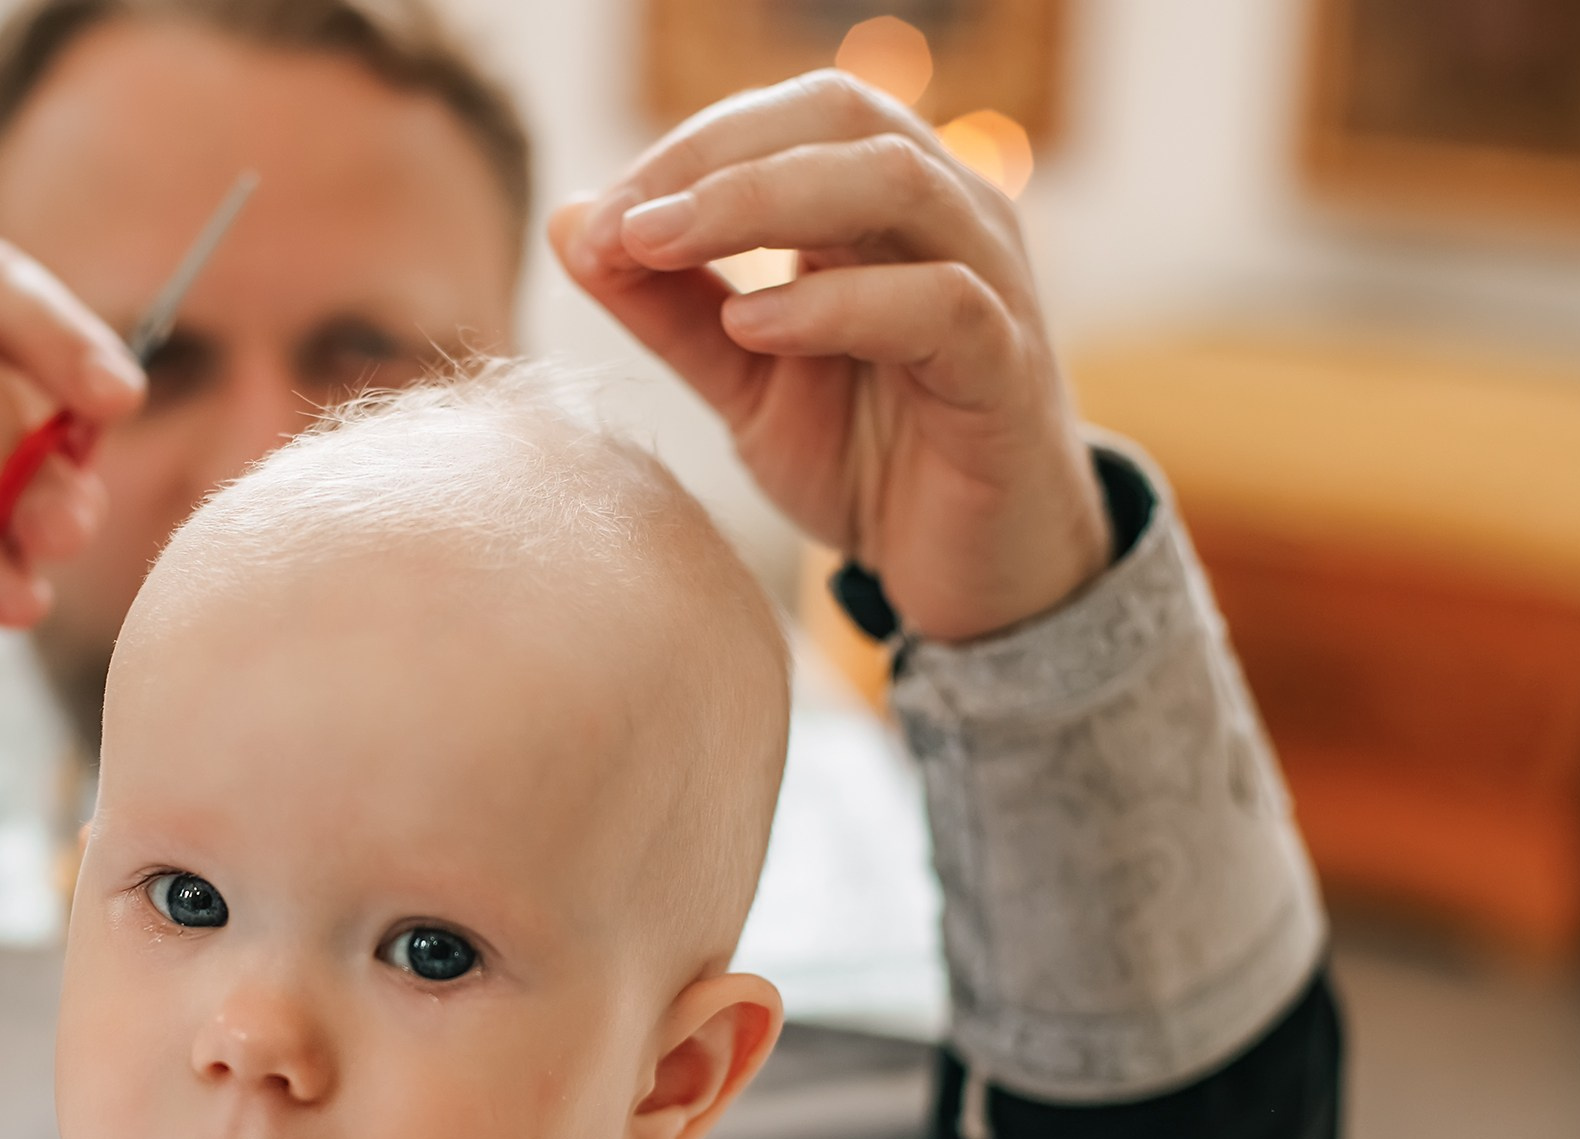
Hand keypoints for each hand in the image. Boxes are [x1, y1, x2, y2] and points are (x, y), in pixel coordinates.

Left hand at [553, 72, 1109, 643]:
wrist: (966, 579)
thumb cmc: (871, 463)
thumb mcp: (745, 382)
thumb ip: (669, 309)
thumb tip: (570, 224)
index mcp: (886, 205)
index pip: (790, 117)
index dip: (688, 149)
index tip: (598, 218)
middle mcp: (949, 218)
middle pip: (839, 117)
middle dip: (714, 158)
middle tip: (623, 221)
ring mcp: (991, 285)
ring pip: (894, 182)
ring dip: (762, 201)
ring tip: (662, 247)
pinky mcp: (1008, 371)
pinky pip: (938, 303)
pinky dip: (837, 303)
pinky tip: (753, 327)